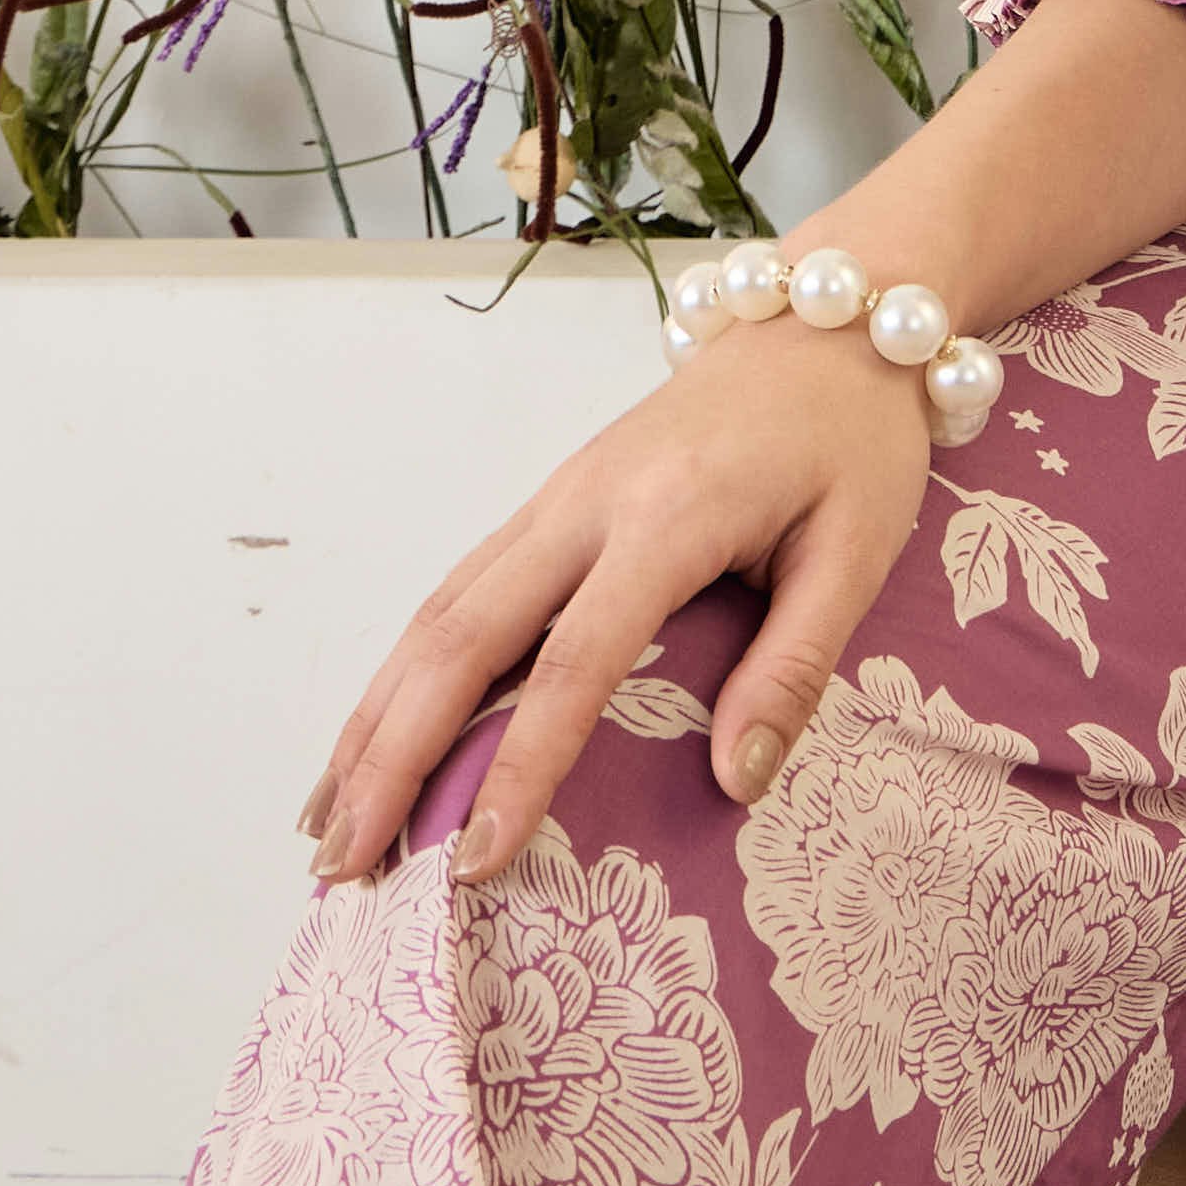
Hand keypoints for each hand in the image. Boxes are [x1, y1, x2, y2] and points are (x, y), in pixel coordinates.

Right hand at [298, 304, 932, 892]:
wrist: (826, 316)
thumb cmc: (852, 437)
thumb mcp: (858, 548)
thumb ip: (795, 664)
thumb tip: (736, 783)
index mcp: (667, 516)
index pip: (574, 660)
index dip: (519, 764)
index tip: (474, 859)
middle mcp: (583, 504)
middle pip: (461, 637)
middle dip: (392, 757)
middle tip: (345, 868)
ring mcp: (555, 499)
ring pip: (437, 615)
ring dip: (374, 721)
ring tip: (328, 830)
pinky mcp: (549, 504)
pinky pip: (458, 593)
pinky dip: (402, 674)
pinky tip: (373, 738)